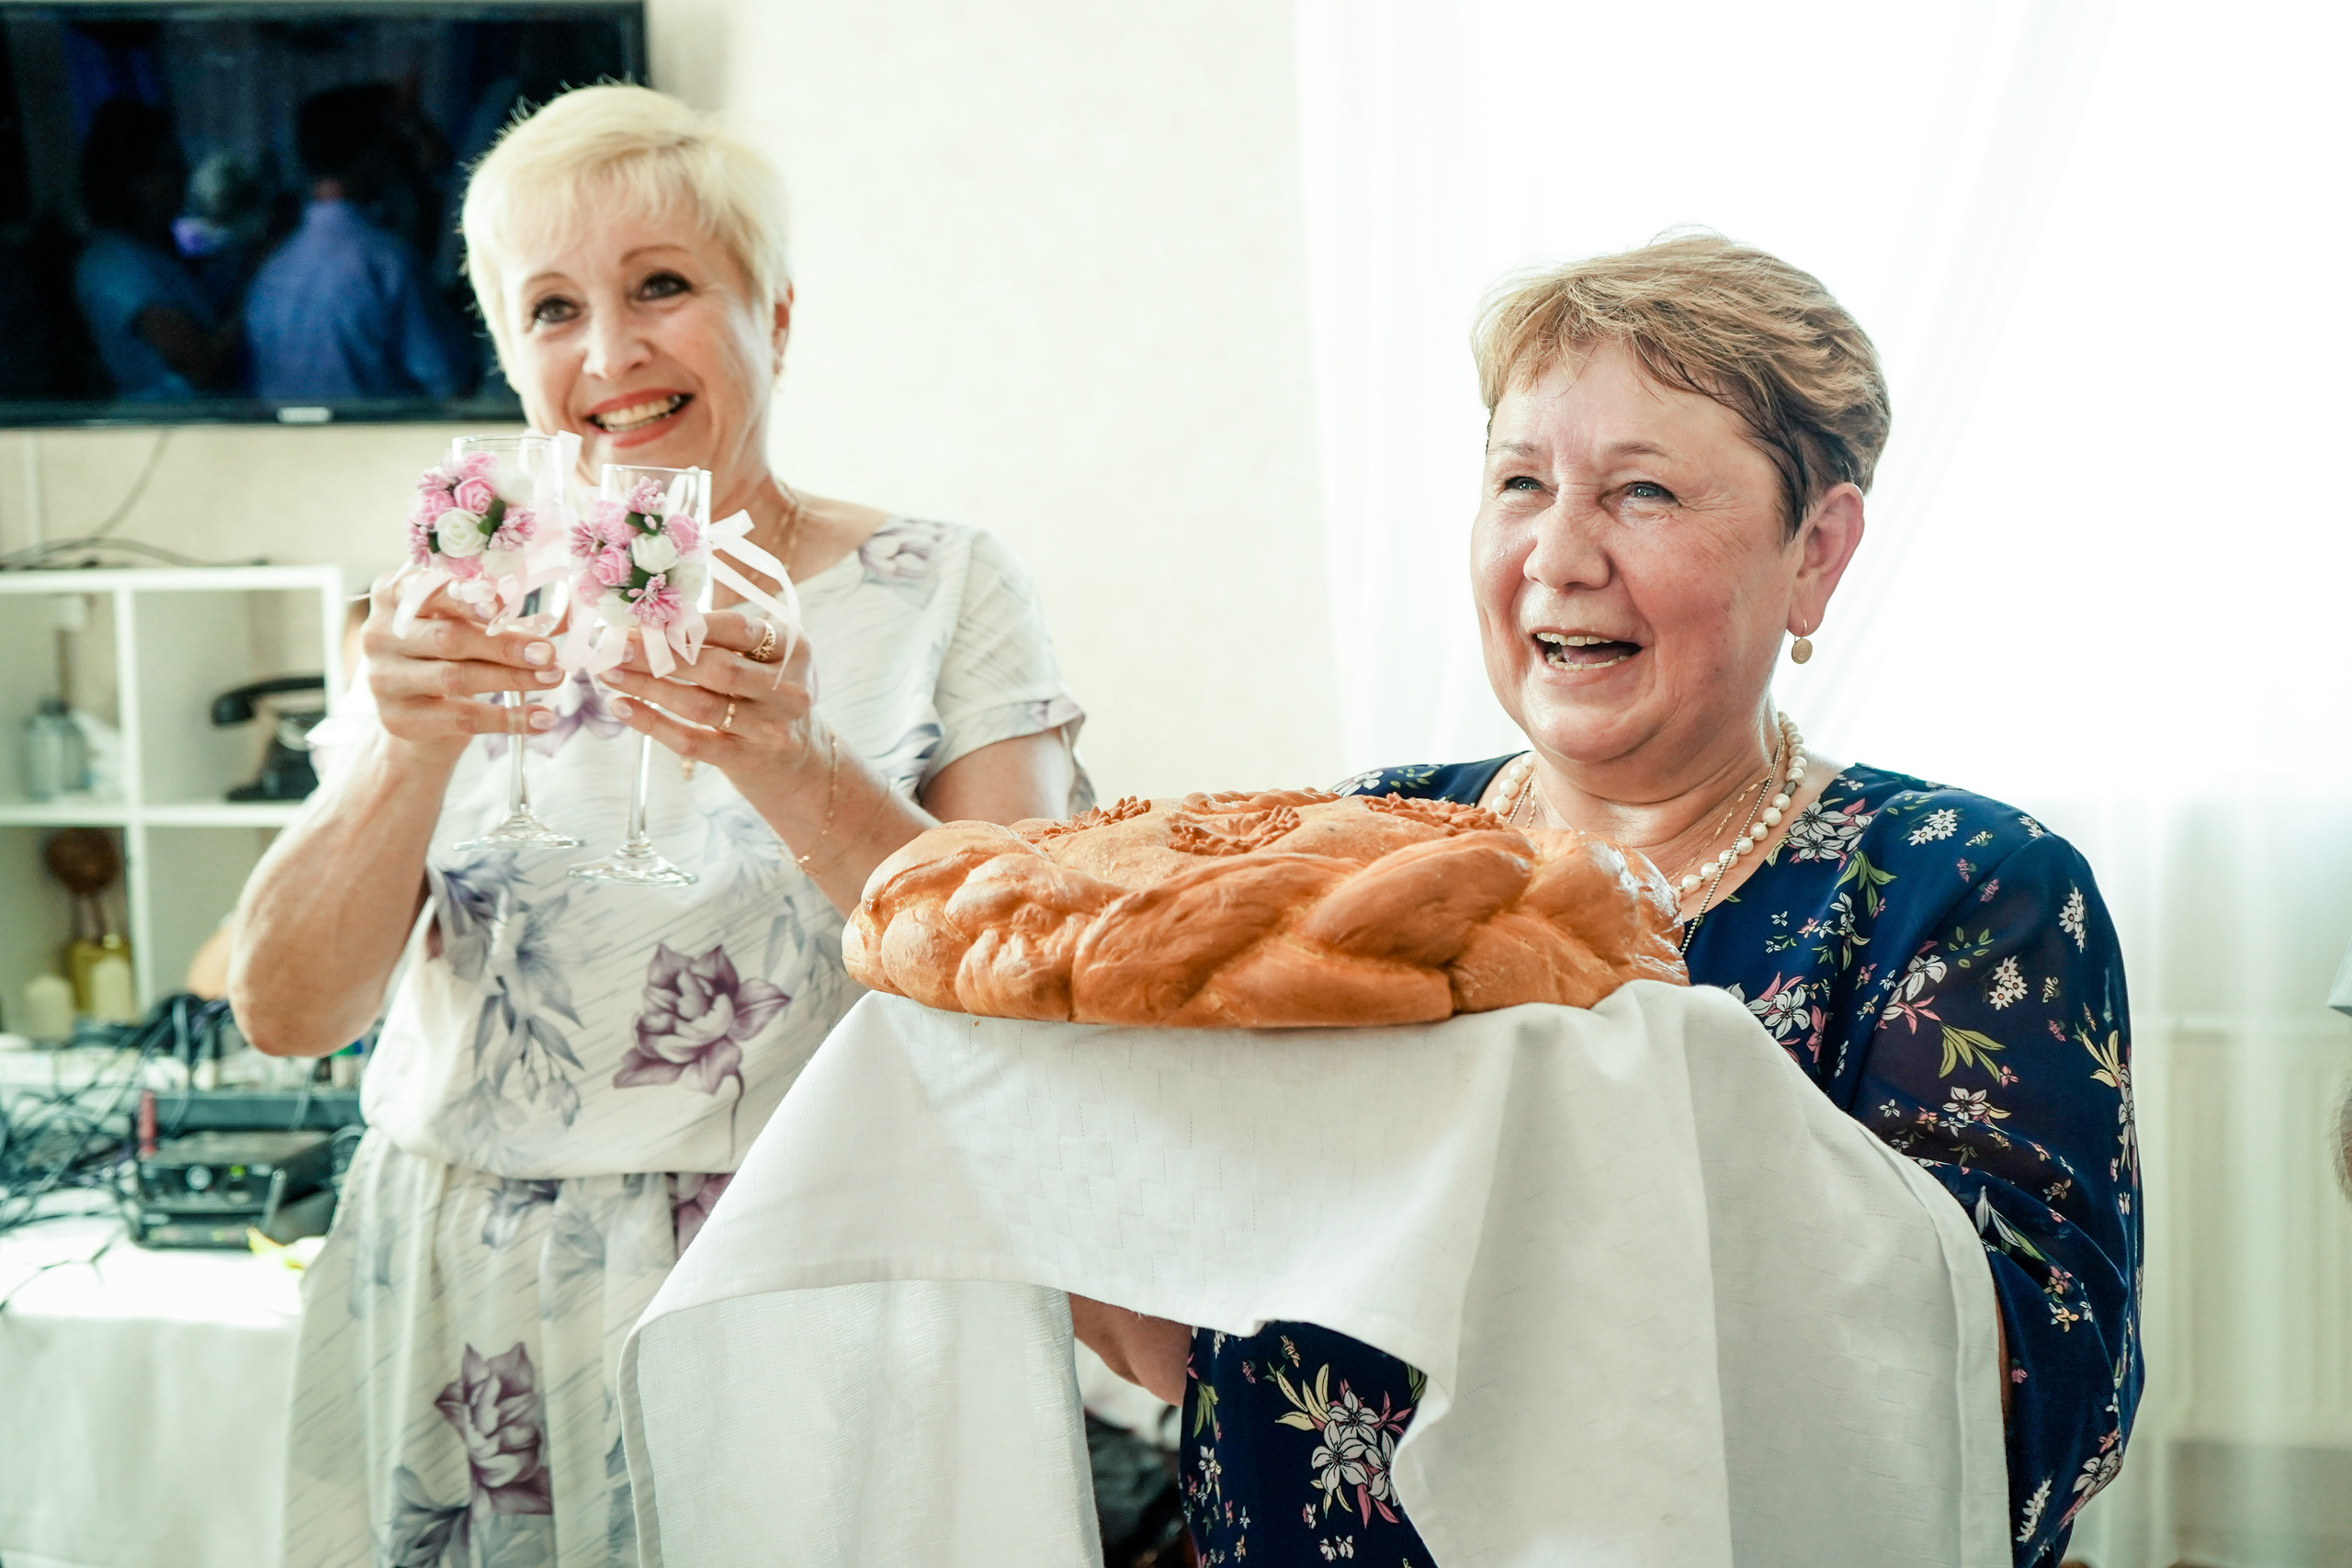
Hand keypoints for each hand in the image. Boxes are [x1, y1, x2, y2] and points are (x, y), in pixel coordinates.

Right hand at [361, 570, 563, 755]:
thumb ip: (498, 615)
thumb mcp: (464, 624)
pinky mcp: (399, 718)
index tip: (498, 606)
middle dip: (503, 645)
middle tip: (547, 652)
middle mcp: (380, 634)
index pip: (425, 590)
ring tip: (552, 678)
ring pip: (455, 678)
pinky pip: (461, 718)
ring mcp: (384, 678)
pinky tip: (542, 718)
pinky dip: (508, 719)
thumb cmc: (449, 654)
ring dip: (511, 678)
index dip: (461, 597)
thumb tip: (561, 616)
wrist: (420, 715)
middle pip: (447, 637)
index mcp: (393, 596)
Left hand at [603, 610, 818, 787]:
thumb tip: (651, 625)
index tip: (644, 620)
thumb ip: (727, 643)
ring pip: (699, 703)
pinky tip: (623, 707)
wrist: (806, 767)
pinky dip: (652, 723)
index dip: (687, 623)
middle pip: (716, 666)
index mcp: (794, 650)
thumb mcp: (768, 664)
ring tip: (610, 673)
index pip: (737, 628)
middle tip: (615, 645)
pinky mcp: (747, 759)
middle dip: (659, 654)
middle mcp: (787, 688)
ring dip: (648, 686)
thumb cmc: (771, 702)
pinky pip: (692, 740)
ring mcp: (769, 727)